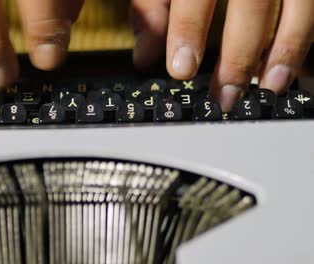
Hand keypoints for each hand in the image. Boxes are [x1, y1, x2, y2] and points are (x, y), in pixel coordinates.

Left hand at [132, 0, 313, 110]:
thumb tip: (145, 57)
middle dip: (239, 53)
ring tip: (269, 86)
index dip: (188, 29)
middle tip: (224, 94)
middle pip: (252, 0)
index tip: (181, 69)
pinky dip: (306, 33)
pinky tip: (291, 63)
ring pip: (300, 2)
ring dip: (286, 49)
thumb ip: (152, 6)